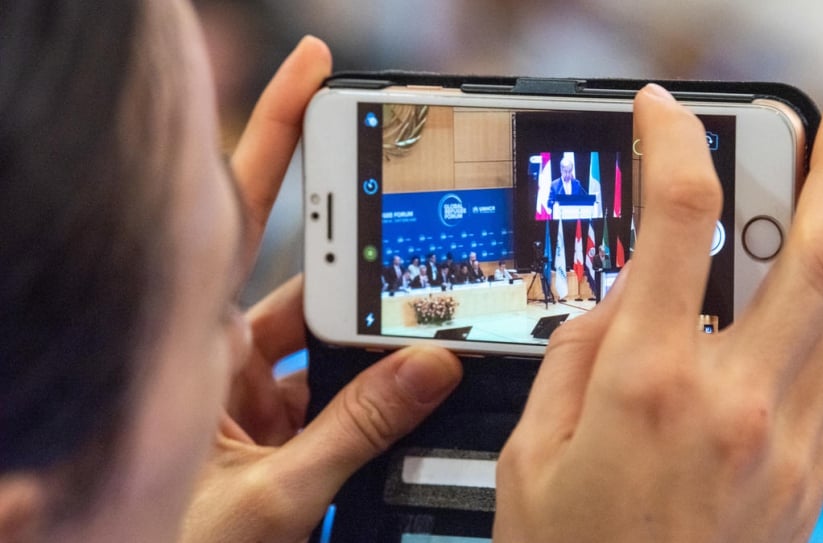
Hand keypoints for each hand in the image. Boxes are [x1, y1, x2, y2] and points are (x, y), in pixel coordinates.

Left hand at [179, 37, 462, 541]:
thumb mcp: (270, 495)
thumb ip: (352, 436)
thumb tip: (427, 370)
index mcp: (193, 341)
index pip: (237, 209)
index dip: (275, 130)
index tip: (313, 70)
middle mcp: (222, 351)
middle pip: (305, 273)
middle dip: (359, 255)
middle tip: (414, 226)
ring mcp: (252, 387)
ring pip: (329, 336)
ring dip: (375, 340)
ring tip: (425, 337)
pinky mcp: (276, 420)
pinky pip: (336, 384)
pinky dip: (372, 388)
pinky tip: (406, 391)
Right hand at [494, 85, 822, 542]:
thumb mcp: (529, 452)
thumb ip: (576, 356)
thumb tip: (620, 299)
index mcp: (648, 384)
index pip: (678, 220)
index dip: (675, 143)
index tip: (665, 114)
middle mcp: (734, 402)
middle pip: (814, 252)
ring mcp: (786, 443)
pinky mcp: (810, 483)